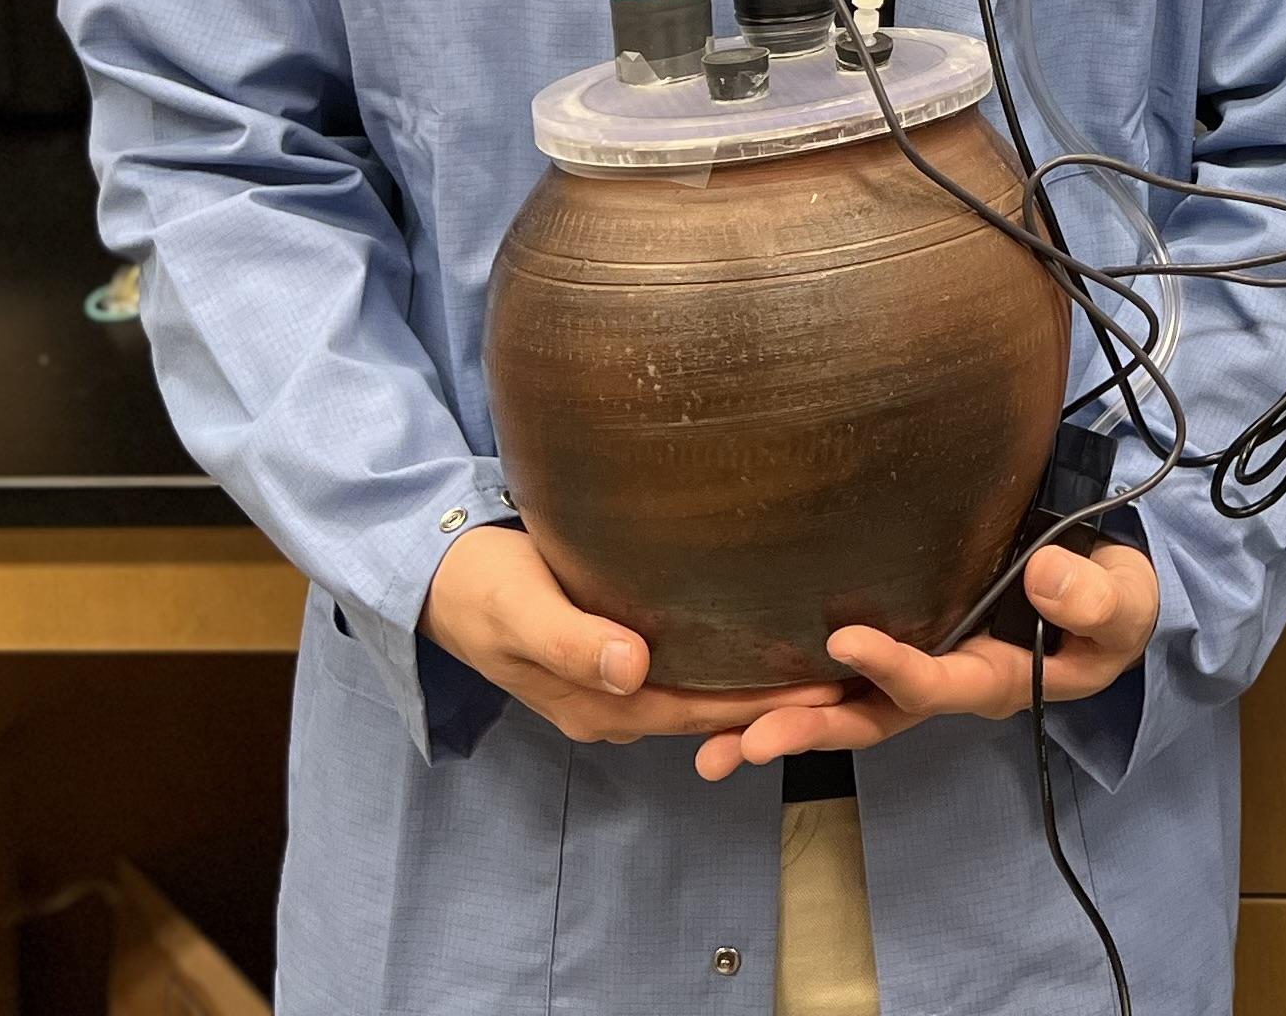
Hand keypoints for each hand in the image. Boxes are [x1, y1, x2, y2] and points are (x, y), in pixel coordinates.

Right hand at [420, 524, 847, 748]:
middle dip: (773, 701)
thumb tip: (632, 669)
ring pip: (694, 693)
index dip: (764, 703)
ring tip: (816, 660)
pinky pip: (675, 671)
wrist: (436, 575)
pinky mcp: (606, 659)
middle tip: (848, 677)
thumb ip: (573, 641)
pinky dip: (717, 663)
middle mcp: (611, 705)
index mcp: (598, 704)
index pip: (701, 710)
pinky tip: (750, 637)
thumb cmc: (481, 585)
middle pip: (707, 710)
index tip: (828, 686)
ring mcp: (608, 687)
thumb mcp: (522, 609)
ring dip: (749, 686)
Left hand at [705, 540, 1162, 785]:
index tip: (843, 641)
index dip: (894, 668)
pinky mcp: (899, 641)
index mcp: (997, 680)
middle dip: (809, 730)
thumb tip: (1046, 578)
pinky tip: (726, 702)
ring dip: (779, 726)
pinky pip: (837, 678)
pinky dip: (784, 693)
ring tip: (712, 750)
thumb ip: (1096, 602)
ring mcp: (917, 668)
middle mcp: (945, 684)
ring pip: (842, 708)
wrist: (1100, 582)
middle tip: (745, 742)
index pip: (938, 683)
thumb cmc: (1111, 597)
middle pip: (870, 718)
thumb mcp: (1125, 603)